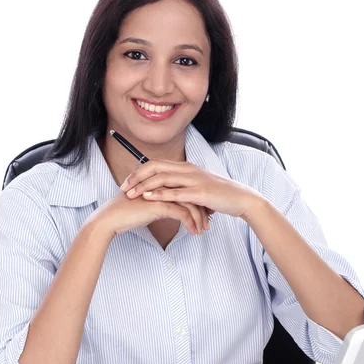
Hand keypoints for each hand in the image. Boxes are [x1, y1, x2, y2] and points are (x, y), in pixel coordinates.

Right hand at [88, 190, 210, 237]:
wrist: (111, 219)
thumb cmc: (126, 213)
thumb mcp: (148, 206)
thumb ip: (161, 204)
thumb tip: (172, 210)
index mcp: (160, 181)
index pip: (186, 188)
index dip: (198, 200)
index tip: (205, 212)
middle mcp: (163, 184)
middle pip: (191, 194)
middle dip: (203, 209)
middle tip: (209, 222)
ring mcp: (162, 193)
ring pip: (190, 203)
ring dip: (199, 218)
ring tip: (203, 230)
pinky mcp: (160, 205)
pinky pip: (182, 214)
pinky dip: (191, 224)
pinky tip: (193, 233)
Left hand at [120, 158, 263, 219]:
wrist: (241, 199)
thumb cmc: (219, 196)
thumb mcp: (198, 188)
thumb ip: (183, 188)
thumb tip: (168, 193)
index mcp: (186, 167)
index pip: (156, 164)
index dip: (139, 172)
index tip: (126, 181)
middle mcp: (188, 170)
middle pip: (155, 167)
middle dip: (136, 177)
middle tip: (122, 188)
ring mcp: (194, 180)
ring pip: (163, 178)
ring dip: (144, 186)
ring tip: (130, 195)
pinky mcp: (200, 192)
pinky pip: (176, 192)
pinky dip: (160, 194)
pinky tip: (149, 198)